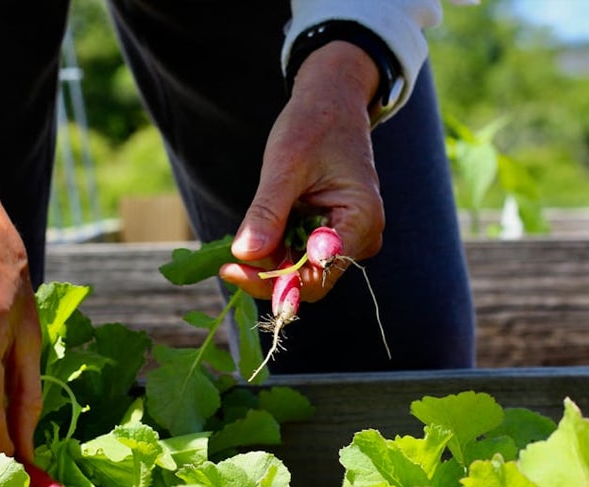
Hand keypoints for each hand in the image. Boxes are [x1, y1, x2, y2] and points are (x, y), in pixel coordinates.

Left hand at [220, 41, 384, 301]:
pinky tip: (252, 239)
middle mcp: (359, 238)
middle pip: (309, 280)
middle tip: (227, 266)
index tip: (232, 269)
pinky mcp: (328, 234)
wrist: (330, 103)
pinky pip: (298, 254)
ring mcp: (345, 238)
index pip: (317, 275)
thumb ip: (268, 211)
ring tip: (234, 252)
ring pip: (301, 270)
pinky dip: (273, 251)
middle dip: (267, 276)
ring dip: (267, 264)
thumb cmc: (314, 125)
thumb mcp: (285, 165)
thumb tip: (244, 254)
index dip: (275, 281)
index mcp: (360, 221)